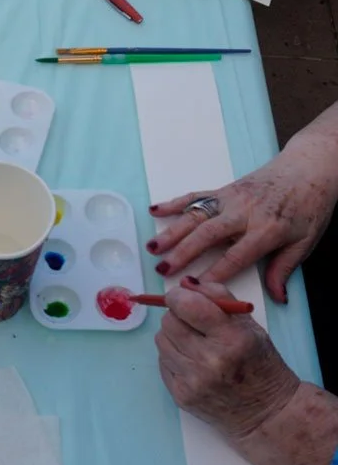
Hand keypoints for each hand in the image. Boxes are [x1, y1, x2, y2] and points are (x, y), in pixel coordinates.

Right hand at [147, 132, 337, 300]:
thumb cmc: (310, 205)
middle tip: (163, 269)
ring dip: (172, 231)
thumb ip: (285, 268)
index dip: (214, 273)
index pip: (236, 255)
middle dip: (182, 253)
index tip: (195, 288)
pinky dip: (174, 202)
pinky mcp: (225, 189)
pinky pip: (196, 196)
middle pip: (208, 234)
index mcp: (267, 229)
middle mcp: (245, 212)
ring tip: (152, 248)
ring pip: (196, 215)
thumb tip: (277, 297)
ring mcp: (232, 198)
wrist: (310, 167)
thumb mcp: (306, 241)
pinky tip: (155, 211)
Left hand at [156, 278, 300, 436]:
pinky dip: (173, 357)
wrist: (266, 413)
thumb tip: (185, 284)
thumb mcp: (250, 325)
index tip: (181, 297)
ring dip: (174, 336)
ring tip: (195, 344)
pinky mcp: (181, 396)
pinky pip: (162, 362)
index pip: (188, 306)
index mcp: (232, 339)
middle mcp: (210, 361)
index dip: (178, 296)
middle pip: (169, 322)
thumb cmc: (260, 365)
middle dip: (177, 316)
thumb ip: (218, 298)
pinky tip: (193, 363)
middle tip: (192, 322)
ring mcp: (193, 381)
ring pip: (161, 340)